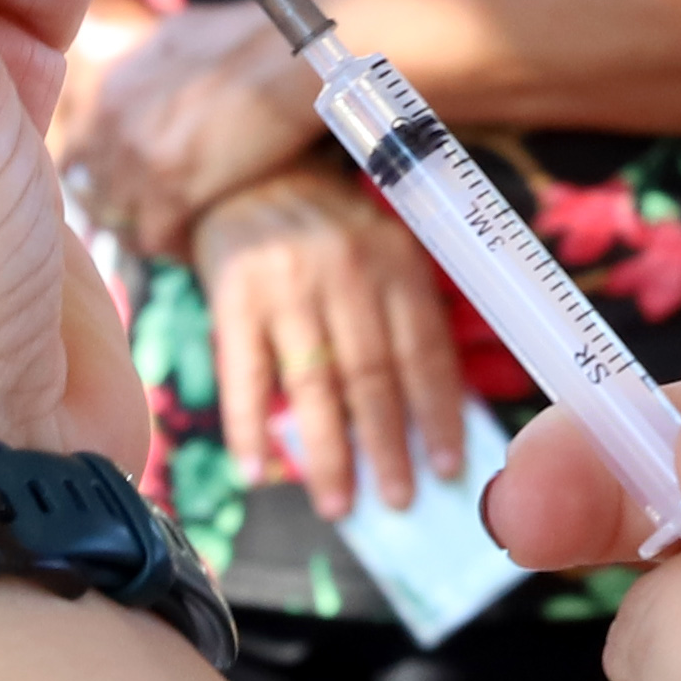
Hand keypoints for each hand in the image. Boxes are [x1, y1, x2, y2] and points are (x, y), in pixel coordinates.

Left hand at [58, 4, 322, 251]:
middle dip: (121, 207)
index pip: (76, 151)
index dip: (102, 175)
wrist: (293, 52)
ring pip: (117, 219)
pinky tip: (196, 241)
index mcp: (108, 87)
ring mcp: (136, 157)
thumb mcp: (175, 40)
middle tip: (156, 217)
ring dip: (145, 230)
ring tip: (178, 229)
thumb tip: (142, 90)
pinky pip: (153, 240)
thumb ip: (145, 72)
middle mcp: (110, 122)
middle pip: (92, 189)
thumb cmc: (251, 38)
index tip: (128, 188)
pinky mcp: (170, 189)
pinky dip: (175, 246)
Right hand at [185, 154, 467, 515]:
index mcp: (393, 260)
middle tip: (398, 502)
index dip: (438, 414)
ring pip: (313, 384)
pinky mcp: (231, 293)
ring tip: (336, 504)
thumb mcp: (378, 253)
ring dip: (326, 453)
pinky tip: (258, 472)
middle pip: (371, 376)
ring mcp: (284, 281)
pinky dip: (249, 428)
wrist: (243, 177)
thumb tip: (428, 419)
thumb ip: (400, 319)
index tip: (449, 469)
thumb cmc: (323, 230)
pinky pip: (244, 375)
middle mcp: (344, 268)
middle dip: (387, 448)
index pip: (424, 351)